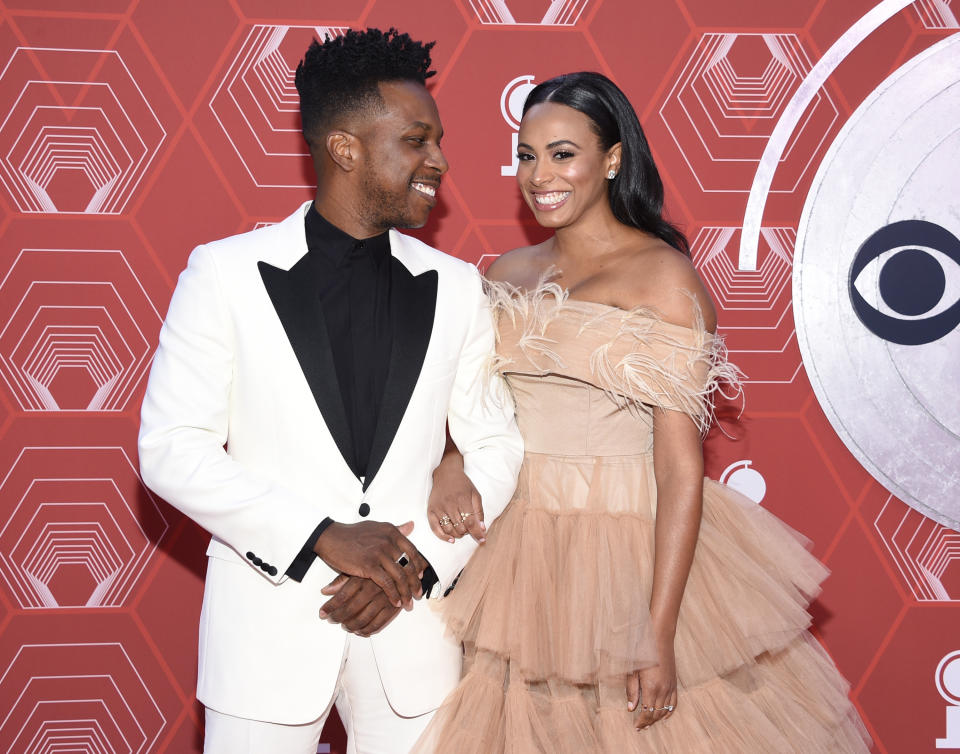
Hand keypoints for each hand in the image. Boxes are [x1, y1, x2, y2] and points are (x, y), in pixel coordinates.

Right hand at [312, 520, 427, 609]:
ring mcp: (379, 553)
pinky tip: (395, 601)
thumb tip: (411, 526)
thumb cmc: (352, 534)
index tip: (421, 577)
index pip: (413, 551)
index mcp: (392, 532)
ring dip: (406, 592)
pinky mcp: (369, 565)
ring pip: (400, 576)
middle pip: (409, 566)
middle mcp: (388, 541)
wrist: (330, 537)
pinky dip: (393, 594)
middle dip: (415, 583)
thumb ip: (395, 529)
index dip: (418, 567)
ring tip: (408, 603)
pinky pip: (386, 583)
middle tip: (418, 594)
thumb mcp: (377, 527)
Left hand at [318, 574, 400, 636]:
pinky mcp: (394, 607)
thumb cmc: (378, 566)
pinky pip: (378, 624)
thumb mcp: (359, 567)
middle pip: (351, 609)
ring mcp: (384, 598)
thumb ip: (341, 580)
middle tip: (331, 620)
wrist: (405, 565)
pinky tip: (360, 631)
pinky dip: (367, 630)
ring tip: (345, 626)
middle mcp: (373, 588)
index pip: (342, 596)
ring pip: (363, 619)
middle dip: (338, 617)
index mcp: (364, 577)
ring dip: (352, 626)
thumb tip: (324, 591)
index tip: (322, 613)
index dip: (330, 607)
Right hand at [429, 451, 484, 542]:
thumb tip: (482, 528)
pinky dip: (443, 536)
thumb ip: (479, 512)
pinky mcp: (431, 511)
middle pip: (460, 528)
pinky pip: (435, 528)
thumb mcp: (475, 495)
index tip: (482, 540)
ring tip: (462, 530)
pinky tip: (451, 539)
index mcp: (463, 500)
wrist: (446, 474)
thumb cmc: (463, 485)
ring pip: (450, 530)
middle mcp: (450, 504)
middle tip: (469, 527)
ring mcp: (439, 508)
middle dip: (468, 532)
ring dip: (458, 534)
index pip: (471, 522)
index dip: (477, 533)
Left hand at [626, 635, 677, 730]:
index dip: (642, 722)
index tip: (636, 727)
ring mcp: (670, 687)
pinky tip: (664, 716)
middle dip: (648, 722)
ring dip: (657, 718)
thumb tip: (631, 709)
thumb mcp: (632, 671)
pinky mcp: (674, 683)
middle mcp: (663, 690)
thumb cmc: (642, 653)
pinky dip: (669, 711)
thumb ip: (632, 691)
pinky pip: (674, 702)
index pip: (647, 712)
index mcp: (651, 688)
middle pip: (656, 713)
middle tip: (640, 727)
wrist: (659, 639)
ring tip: (649, 723)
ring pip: (665, 710)